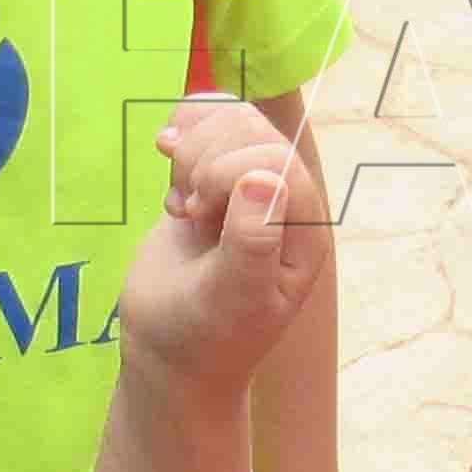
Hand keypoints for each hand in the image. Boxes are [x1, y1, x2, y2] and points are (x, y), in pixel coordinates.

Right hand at [126, 97, 328, 387]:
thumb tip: (262, 178)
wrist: (168, 352)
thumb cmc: (207, 336)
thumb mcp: (233, 299)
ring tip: (181, 202)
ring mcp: (247, 186)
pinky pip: (205, 125)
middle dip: (207, 158)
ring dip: (191, 150)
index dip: (230, 171)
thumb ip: (253, 242)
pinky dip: (179, 140)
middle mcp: (283, 201)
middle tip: (190, 210)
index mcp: (304, 228)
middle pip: (252, 129)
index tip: (200, 215)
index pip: (276, 158)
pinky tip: (170, 184)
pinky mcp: (212, 181)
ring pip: (229, 120)